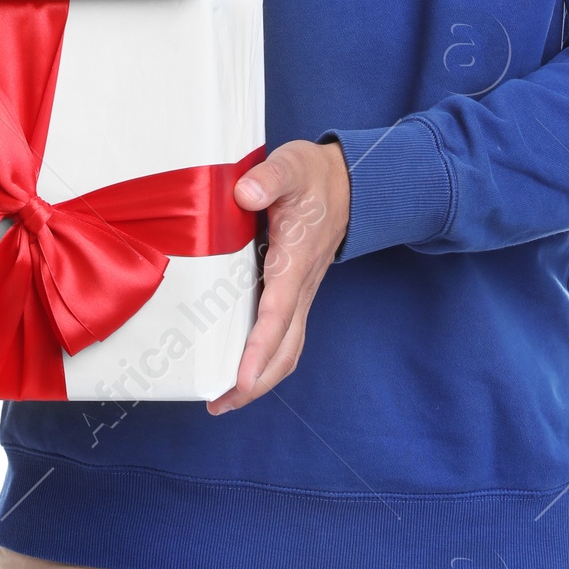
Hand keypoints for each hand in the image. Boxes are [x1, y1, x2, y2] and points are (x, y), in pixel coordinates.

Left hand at [207, 139, 350, 414]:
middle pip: (285, 348)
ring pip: (287, 348)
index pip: (277, 312)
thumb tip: (245, 193)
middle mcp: (301, 285)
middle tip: (219, 403)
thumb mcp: (292, 165)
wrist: (348, 183)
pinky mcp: (296, 292)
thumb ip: (270, 177)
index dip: (258, 348)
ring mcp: (301, 293)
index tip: (240, 380)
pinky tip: (240, 365)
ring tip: (225, 398)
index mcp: (295, 259)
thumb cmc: (313, 176)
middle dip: (255, 382)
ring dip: (260, 378)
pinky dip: (264, 359)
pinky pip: (284, 336)